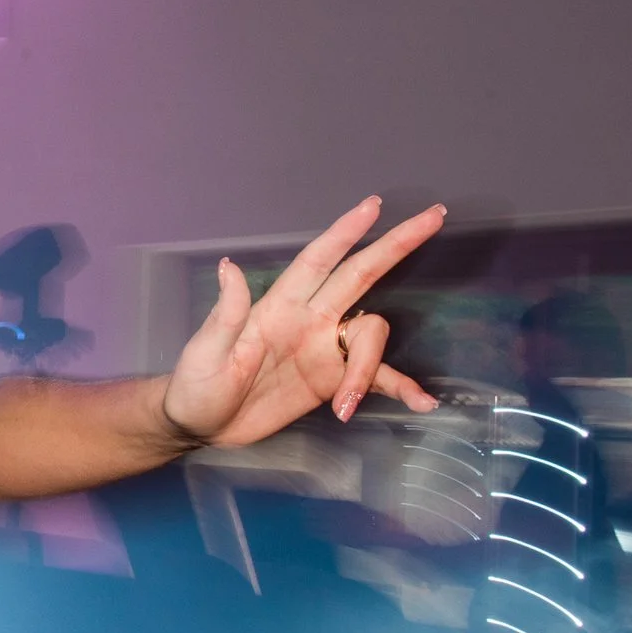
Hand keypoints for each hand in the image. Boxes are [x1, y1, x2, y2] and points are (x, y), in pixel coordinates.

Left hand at [160, 197, 443, 448]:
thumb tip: (229, 266)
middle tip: (433, 216)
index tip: (373, 205)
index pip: (317, 261)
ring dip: (368, 370)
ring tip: (344, 406)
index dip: (344, 232)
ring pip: (370, 336)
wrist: (203, 427)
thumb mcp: (206, 352)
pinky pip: (376, 378)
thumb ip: (227, 314)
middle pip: (360, 274)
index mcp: (278, 306)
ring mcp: (325, 349)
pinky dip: (400, 387)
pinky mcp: (334, 381)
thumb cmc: (198, 385)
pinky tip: (422, 403)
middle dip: (396, 245)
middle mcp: (309, 319)